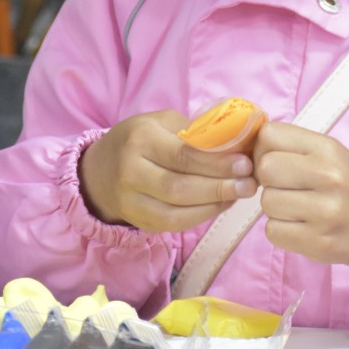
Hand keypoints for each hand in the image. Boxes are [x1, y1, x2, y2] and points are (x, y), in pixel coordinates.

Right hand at [78, 111, 257, 233]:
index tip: (245, 164)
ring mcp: (130, 201)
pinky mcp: (137, 221)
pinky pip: (173, 225)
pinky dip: (200, 217)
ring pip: (176, 212)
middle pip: (180, 188)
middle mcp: (130, 171)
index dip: (217, 164)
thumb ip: (194, 131)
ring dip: (214, 206)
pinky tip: (219, 205)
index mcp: (140, 139)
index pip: (183, 156)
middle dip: (220, 188)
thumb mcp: (161, 122)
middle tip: (249, 184)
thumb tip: (238, 142)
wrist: (99, 170)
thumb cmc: (140, 139)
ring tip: (239, 195)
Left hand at [253, 121, 348, 276]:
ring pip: (267, 202)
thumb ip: (297, 148)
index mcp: (329, 149)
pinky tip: (301, 227)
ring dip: (276, 208)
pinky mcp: (317, 243)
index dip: (264, 149)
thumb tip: (249, 147)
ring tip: (299, 209)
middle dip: (269, 180)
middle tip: (287, 187)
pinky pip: (272, 232)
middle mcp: (328, 176)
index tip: (276, 161)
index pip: (270, 135)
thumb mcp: (335, 156)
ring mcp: (323, 212)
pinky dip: (281, 231)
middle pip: (265, 169)